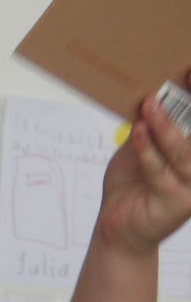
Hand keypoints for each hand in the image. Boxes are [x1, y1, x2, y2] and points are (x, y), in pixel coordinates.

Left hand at [94, 70, 190, 257]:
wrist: (117, 230)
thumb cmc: (129, 188)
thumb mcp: (135, 150)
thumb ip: (146, 128)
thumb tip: (149, 96)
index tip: (188, 71)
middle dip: (186, 106)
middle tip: (174, 81)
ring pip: (181, 151)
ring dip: (165, 126)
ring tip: (149, 105)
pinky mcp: (179, 203)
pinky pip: (160, 172)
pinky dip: (148, 151)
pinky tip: (138, 132)